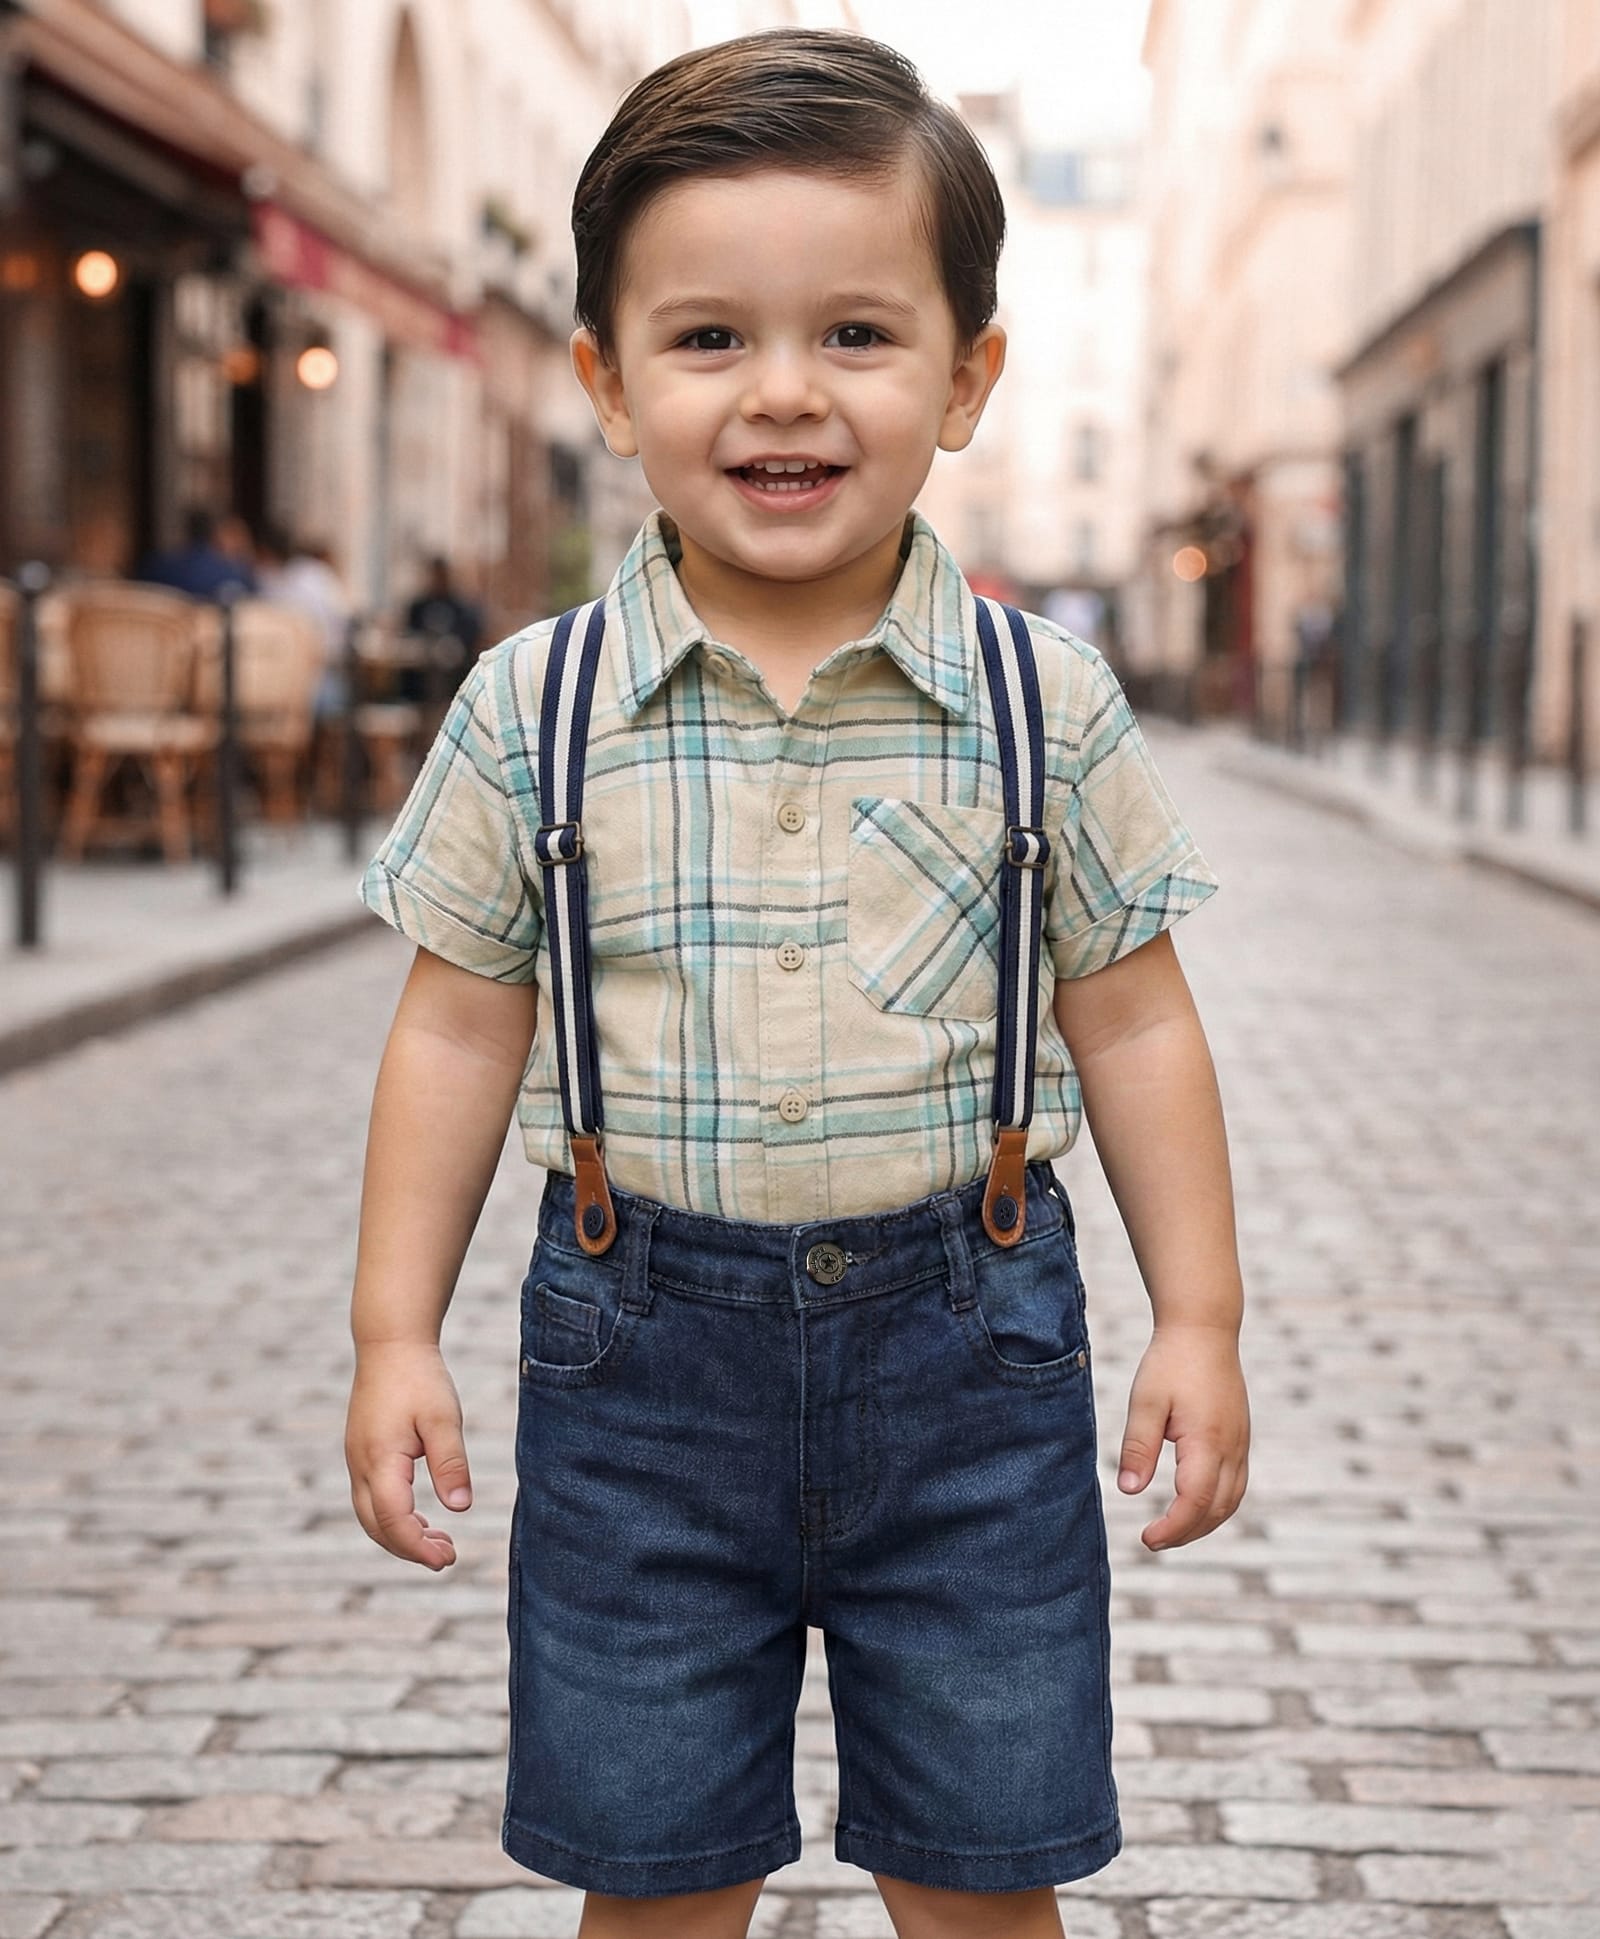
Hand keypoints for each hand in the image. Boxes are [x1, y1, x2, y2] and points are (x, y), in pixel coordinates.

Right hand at [345, 1341, 473, 1569]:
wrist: (390, 1343)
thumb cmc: (420, 1377)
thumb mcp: (444, 1418)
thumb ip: (450, 1463)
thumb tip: (460, 1508)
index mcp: (379, 1459)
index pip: (393, 1520)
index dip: (417, 1547)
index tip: (448, 1560)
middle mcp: (360, 1465)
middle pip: (376, 1526)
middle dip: (410, 1549)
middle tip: (449, 1558)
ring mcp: (357, 1460)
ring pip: (371, 1516)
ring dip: (401, 1536)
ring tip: (440, 1544)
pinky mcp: (362, 1453)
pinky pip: (371, 1499)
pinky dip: (394, 1518)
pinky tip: (422, 1520)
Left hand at [1116, 1323, 1249, 1550]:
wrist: (1204, 1328)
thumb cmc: (1170, 1362)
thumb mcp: (1145, 1401)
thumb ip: (1138, 1447)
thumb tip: (1129, 1491)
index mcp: (1208, 1441)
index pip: (1194, 1502)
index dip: (1173, 1528)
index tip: (1147, 1539)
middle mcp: (1232, 1447)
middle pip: (1217, 1510)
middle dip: (1187, 1533)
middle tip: (1153, 1542)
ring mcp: (1241, 1443)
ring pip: (1232, 1500)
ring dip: (1204, 1523)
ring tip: (1172, 1531)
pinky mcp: (1240, 1437)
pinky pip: (1236, 1484)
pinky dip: (1216, 1504)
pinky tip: (1194, 1505)